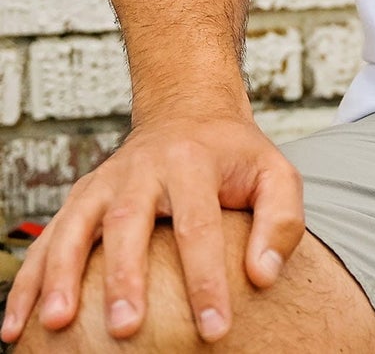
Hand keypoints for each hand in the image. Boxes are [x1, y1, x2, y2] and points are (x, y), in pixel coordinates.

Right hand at [0, 111, 305, 345]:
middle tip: (126, 329)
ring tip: (58, 324)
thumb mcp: (275, 172)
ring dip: (62, 276)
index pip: (200, 226)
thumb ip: (282, 220)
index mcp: (195, 162)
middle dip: (125, 277)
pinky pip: (49, 239)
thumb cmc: (236, 156)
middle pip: (130, 222)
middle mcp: (144, 168)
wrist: (190, 111)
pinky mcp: (81, 197)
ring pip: (77, 227)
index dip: (207, 280)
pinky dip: (29, 282)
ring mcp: (106, 181)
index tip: (215, 329)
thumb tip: (263, 276)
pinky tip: (18, 326)